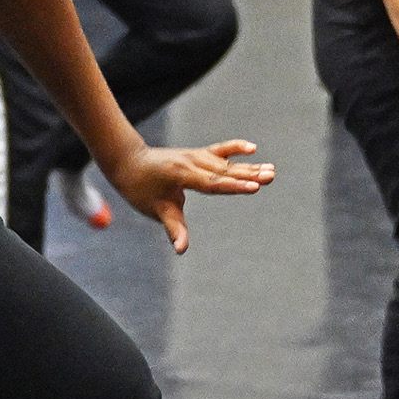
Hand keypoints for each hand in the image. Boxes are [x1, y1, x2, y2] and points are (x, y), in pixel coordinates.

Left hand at [105, 139, 273, 253]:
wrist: (126, 161)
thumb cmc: (139, 188)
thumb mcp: (154, 209)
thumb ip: (172, 227)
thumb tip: (181, 249)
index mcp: (180, 174)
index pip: (211, 182)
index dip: (233, 185)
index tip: (255, 186)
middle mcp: (190, 161)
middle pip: (223, 170)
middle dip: (248, 175)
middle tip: (271, 177)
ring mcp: (194, 156)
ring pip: (225, 163)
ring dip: (248, 167)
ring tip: (271, 170)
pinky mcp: (196, 155)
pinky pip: (218, 150)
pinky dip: (234, 149)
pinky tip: (252, 148)